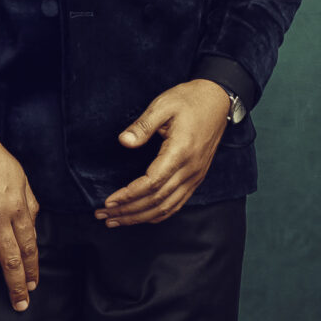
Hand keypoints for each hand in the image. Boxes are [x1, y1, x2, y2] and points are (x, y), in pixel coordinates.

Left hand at [95, 80, 231, 227]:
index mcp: (181, 152)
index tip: (109, 201)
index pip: (152, 183)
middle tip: (103, 216)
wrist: (218, 100)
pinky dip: (158, 214)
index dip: (129, 195)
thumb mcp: (163, 105)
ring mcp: (195, 176)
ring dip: (140, 217)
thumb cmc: (189, 100)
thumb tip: (123, 142)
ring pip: (166, 207)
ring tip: (115, 220)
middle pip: (156, 200)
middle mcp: (191, 169)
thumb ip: (142, 125)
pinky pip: (177, 203)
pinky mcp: (196, 177)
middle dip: (128, 211)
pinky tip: (141, 217)